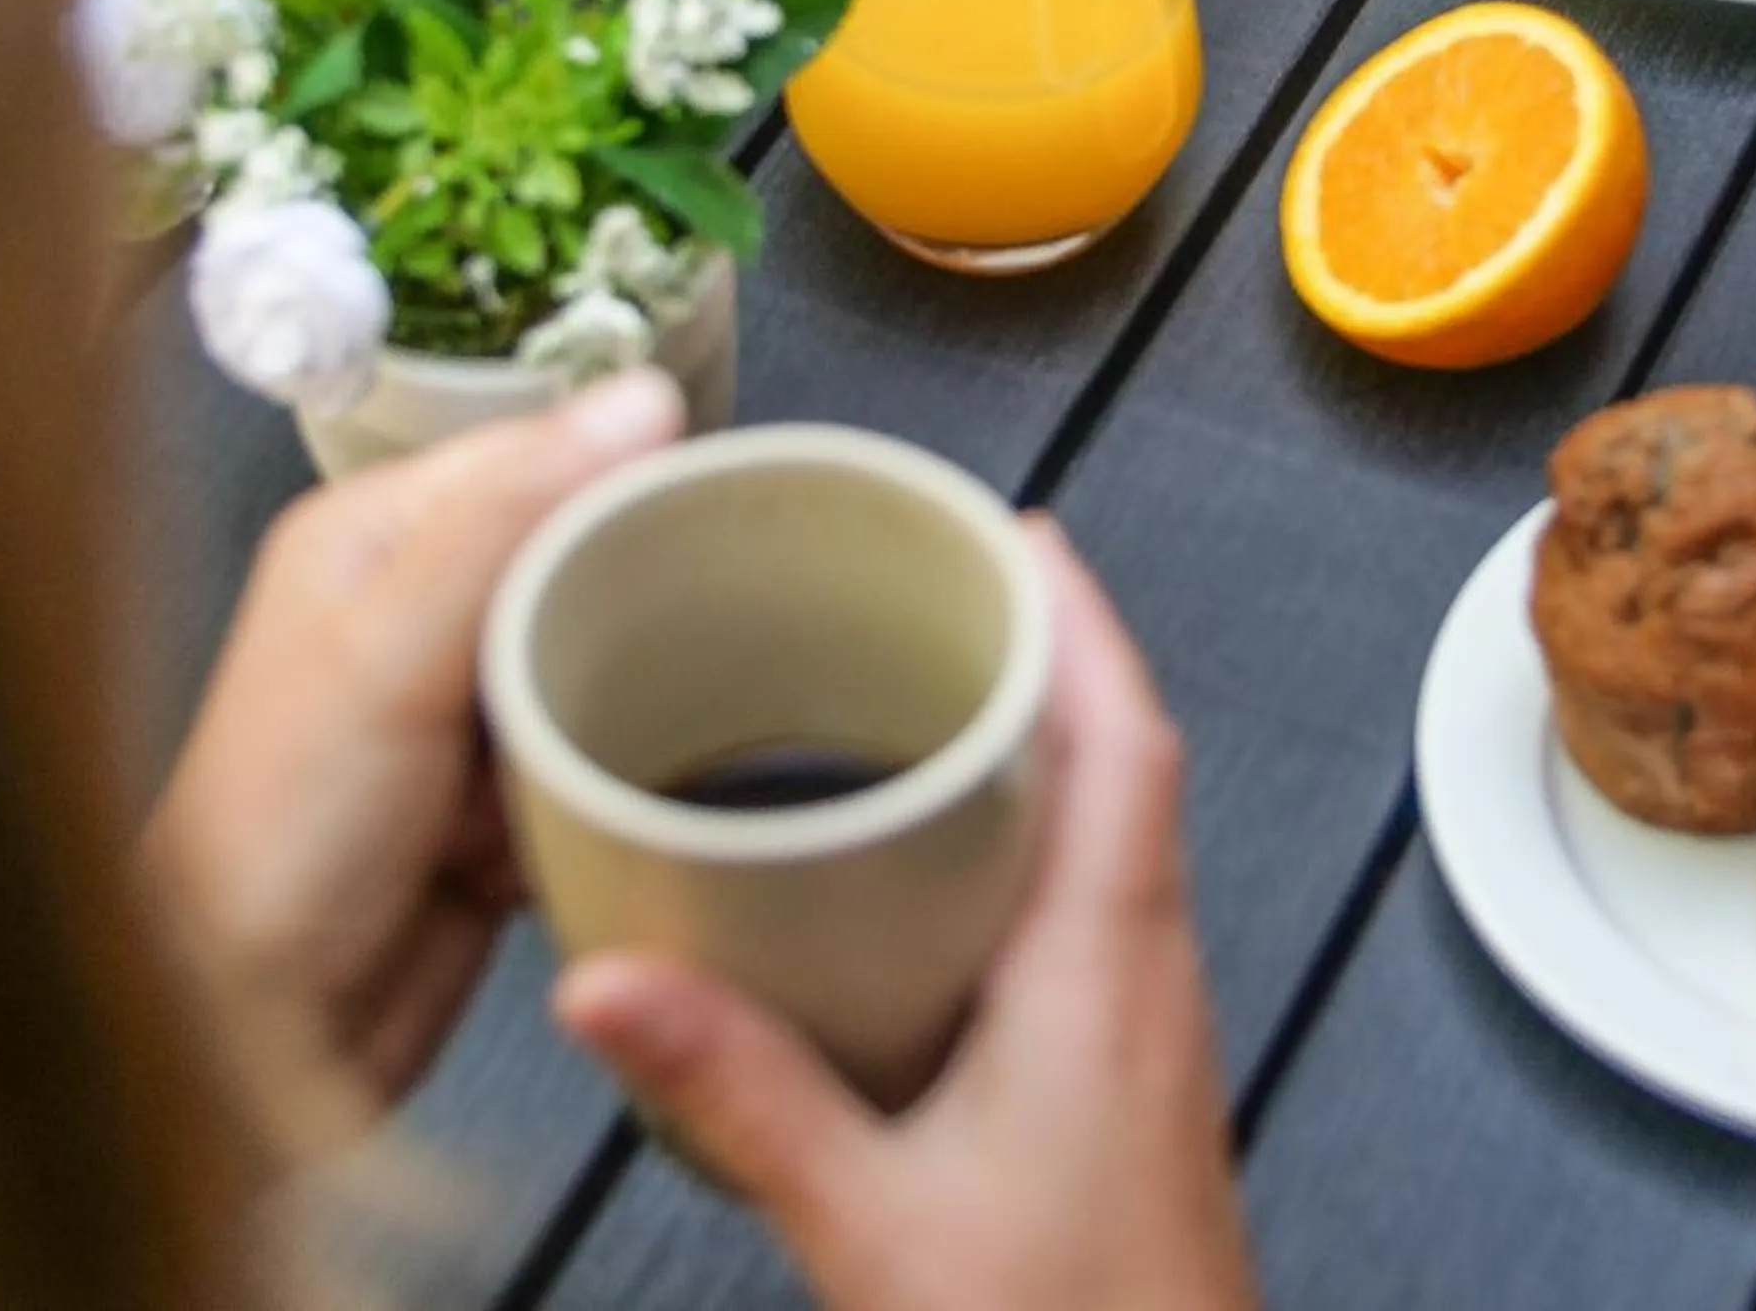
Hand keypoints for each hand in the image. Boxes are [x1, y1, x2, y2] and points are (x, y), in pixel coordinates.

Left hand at [145, 370, 685, 1131]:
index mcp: (381, 535)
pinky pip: (606, 757)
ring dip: (642, 703)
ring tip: (657, 736)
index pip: (546, 458)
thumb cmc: (282, 834)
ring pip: (614, 662)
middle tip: (705, 643)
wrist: (254, 1033)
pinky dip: (624, 781)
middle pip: (590, 559)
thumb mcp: (390, 650)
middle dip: (648, 606)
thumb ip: (508, 517)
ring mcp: (468, 708)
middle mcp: (425, 608)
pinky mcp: (506, 798)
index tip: (727, 516)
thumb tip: (645, 395)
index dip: (634, 480)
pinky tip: (625, 803)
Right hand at [555, 519, 1255, 1310]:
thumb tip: (606, 982)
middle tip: (955, 589)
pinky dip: (1039, 846)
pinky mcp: (1127, 1079)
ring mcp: (1149, 1029)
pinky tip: (949, 880)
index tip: (1019, 534)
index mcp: (1109, 968)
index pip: (1127, 741)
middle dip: (1053, 660)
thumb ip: (740, 1095)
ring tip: (946, 695)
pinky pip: (1098, 909)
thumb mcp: (873, 1220)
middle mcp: (1150, 977)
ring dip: (1054, 748)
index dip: (1083, 623)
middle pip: (1128, 767)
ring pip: (1123, 838)